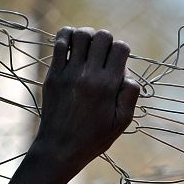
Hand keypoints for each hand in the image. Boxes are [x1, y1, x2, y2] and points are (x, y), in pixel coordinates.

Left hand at [32, 27, 139, 181]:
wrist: (60, 148)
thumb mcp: (121, 122)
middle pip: (102, 36)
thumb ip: (130, 96)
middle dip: (106, 40)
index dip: (122, 50)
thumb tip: (129, 75)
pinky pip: (59, 43)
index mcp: (108, 86)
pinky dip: (66, 36)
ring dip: (87, 36)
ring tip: (88, 47)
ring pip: (80, 35)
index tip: (117, 62)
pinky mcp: (53, 75)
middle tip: (102, 54)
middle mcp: (89, 75)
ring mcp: (69, 73)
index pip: (120, 48)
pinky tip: (71, 45)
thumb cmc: (94, 138)